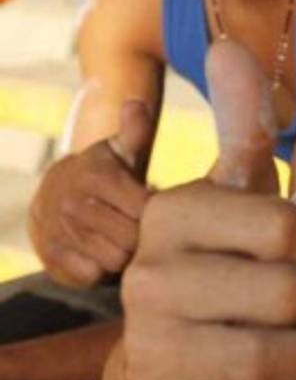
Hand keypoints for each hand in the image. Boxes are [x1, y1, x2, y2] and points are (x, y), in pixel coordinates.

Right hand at [29, 100, 152, 285]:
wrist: (54, 193)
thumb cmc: (102, 171)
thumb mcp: (119, 148)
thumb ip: (135, 129)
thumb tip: (136, 103)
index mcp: (97, 177)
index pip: (144, 209)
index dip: (158, 214)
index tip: (160, 210)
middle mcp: (75, 205)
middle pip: (132, 239)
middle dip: (145, 238)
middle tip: (148, 231)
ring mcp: (62, 232)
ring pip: (114, 260)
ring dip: (125, 254)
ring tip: (128, 239)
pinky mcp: (53, 257)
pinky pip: (91, 276)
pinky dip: (102, 269)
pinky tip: (107, 252)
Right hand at [116, 41, 295, 379]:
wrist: (161, 358)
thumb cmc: (216, 264)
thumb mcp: (229, 197)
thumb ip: (239, 128)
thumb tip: (227, 45)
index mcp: (172, 218)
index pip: (275, 225)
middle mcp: (150, 281)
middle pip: (280, 295)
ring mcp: (152, 350)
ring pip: (264, 358)